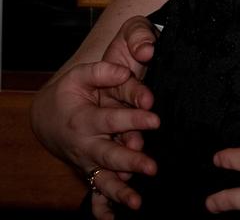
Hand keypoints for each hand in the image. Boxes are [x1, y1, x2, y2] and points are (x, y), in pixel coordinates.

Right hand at [85, 16, 160, 213]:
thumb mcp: (80, 75)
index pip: (112, 120)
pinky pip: (97, 192)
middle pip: (109, 155)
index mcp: (83, 119)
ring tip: (137, 202)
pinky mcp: (90, 172)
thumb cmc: (69, 93)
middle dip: (131, 161)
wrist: (48, 118)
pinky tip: (114, 219)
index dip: (134, 119)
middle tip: (152, 167)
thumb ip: (102, 71)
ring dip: (120, 192)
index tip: (156, 119)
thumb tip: (123, 71)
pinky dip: (104, 207)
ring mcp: (88, 162)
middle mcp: (85, 145)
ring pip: (104, 180)